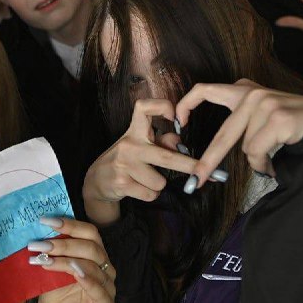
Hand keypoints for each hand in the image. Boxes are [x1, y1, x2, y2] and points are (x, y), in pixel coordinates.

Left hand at [34, 218, 115, 302]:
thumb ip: (53, 250)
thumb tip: (38, 228)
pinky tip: (73, 273)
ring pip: (92, 265)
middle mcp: (106, 268)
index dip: (70, 225)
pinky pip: (98, 289)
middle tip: (39, 245)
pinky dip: (86, 279)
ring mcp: (109, 287)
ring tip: (42, 259)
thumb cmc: (53, 293)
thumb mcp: (51, 266)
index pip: (90, 233)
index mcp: (95, 255)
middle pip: (91, 247)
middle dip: (63, 244)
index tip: (45, 221)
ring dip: (65, 260)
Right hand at [82, 99, 197, 224]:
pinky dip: (149, 195)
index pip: (143, 108)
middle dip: (189, 165)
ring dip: (157, 186)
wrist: (96, 181)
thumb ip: (161, 142)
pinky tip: (137, 189)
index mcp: (134, 131)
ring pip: (160, 181)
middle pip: (166, 155)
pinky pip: (151, 194)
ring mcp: (124, 164)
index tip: (176, 117)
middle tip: (206, 171)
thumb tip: (179, 142)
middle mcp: (129, 144)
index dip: (161, 107)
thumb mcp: (140, 147)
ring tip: (144, 180)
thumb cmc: (125, 161)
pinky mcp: (122, 183)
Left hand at [175, 80, 302, 180]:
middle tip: (196, 178)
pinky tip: (277, 158)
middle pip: (222, 135)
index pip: (205, 90)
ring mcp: (264, 105)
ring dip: (258, 159)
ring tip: (273, 153)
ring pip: (245, 148)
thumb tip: (209, 152)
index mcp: (243, 90)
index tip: (179, 123)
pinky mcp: (277, 119)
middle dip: (208, 161)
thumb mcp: (260, 115)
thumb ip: (237, 123)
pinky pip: (259, 152)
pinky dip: (265, 163)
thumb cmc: (291, 122)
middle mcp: (251, 94)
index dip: (186, 105)